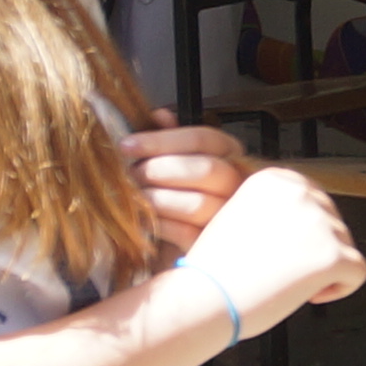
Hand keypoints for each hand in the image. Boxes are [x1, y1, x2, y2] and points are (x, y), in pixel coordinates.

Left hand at [119, 125, 250, 241]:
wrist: (183, 249)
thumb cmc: (178, 199)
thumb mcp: (174, 165)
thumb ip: (170, 140)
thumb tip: (161, 116)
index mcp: (231, 156)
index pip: (203, 139)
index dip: (162, 139)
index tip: (127, 144)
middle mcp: (238, 184)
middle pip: (206, 169)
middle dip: (161, 169)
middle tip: (131, 174)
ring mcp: (229, 217)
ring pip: (197, 203)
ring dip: (157, 199)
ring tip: (134, 198)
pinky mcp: (213, 246)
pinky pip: (186, 233)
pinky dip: (159, 224)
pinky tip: (141, 220)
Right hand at [180, 165, 365, 337]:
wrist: (203, 299)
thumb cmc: (213, 271)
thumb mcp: (239, 217)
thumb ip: (274, 211)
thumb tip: (305, 221)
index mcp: (275, 179)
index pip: (314, 200)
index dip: (303, 231)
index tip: (282, 249)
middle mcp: (300, 192)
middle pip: (333, 222)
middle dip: (315, 250)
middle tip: (282, 271)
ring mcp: (320, 222)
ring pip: (345, 247)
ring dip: (323, 269)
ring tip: (286, 282)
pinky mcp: (334, 255)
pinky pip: (357, 273)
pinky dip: (339, 289)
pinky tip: (308, 295)